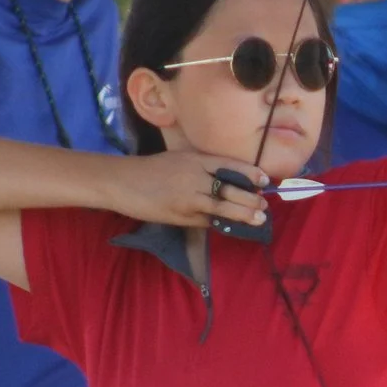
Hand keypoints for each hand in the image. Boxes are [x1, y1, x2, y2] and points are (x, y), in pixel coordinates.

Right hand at [106, 153, 268, 229]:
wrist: (122, 181)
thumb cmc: (150, 169)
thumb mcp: (178, 159)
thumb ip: (201, 167)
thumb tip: (227, 180)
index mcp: (195, 159)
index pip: (230, 165)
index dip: (250, 173)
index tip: (264, 179)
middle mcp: (195, 176)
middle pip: (231, 188)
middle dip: (251, 199)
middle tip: (264, 206)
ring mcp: (188, 197)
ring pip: (223, 207)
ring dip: (243, 214)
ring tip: (259, 218)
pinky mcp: (181, 215)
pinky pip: (206, 220)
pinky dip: (220, 223)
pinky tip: (232, 227)